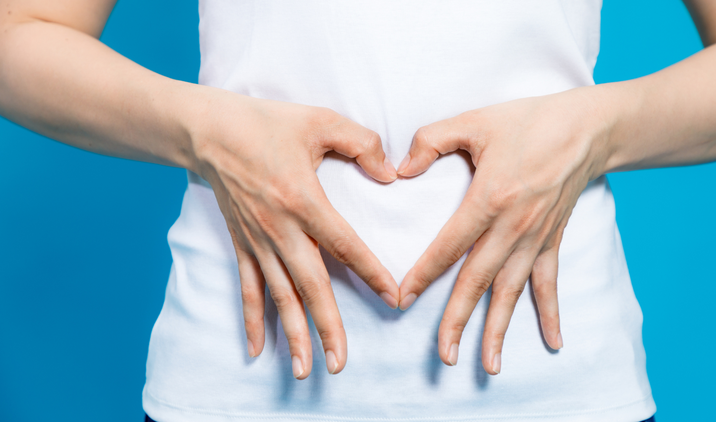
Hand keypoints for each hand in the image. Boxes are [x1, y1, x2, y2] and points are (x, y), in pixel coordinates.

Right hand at [187, 90, 400, 378]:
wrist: (208, 130)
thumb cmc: (266, 123)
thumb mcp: (320, 121)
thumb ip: (362, 144)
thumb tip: (390, 175)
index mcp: (303, 199)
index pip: (345, 245)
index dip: (371, 273)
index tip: (393, 298)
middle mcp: (279, 228)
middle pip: (309, 286)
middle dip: (327, 326)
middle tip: (340, 363)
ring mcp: (257, 240)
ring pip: (279, 295)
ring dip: (293, 334)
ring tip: (306, 369)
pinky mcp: (241, 243)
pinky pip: (248, 287)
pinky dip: (253, 319)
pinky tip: (258, 349)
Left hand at [396, 87, 610, 374]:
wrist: (587, 128)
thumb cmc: (528, 122)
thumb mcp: (474, 121)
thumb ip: (431, 141)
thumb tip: (400, 169)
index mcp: (490, 198)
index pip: (448, 246)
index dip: (423, 274)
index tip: (401, 299)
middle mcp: (514, 226)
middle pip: (479, 281)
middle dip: (459, 320)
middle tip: (444, 355)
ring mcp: (536, 238)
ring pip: (512, 291)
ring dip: (499, 328)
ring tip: (488, 364)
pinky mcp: (553, 240)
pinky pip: (550, 282)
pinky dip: (550, 313)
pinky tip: (553, 342)